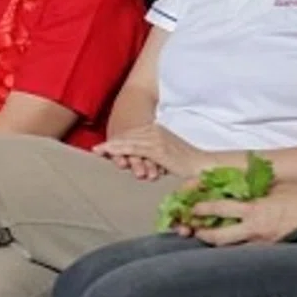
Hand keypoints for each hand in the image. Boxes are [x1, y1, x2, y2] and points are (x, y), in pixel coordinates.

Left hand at [94, 124, 208, 180]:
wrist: (203, 165)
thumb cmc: (187, 165)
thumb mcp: (166, 156)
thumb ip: (153, 156)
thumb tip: (142, 163)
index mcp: (157, 130)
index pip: (133, 134)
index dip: (117, 140)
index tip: (103, 146)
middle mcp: (156, 131)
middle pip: (128, 136)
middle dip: (111, 143)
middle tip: (94, 149)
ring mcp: (156, 139)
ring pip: (128, 141)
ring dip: (111, 147)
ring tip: (97, 151)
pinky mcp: (158, 149)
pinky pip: (135, 149)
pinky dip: (120, 150)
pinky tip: (110, 153)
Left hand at [191, 185, 296, 247]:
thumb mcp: (277, 186)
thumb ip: (257, 187)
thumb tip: (240, 184)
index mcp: (255, 208)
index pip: (220, 208)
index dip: (203, 208)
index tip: (193, 208)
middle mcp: (256, 229)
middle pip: (220, 238)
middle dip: (203, 236)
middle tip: (195, 231)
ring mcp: (265, 244)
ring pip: (233, 250)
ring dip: (220, 247)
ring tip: (212, 242)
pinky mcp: (274, 252)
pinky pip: (250, 255)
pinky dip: (240, 253)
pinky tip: (236, 250)